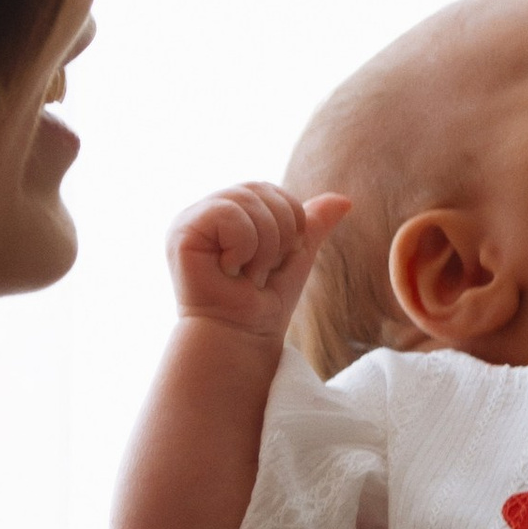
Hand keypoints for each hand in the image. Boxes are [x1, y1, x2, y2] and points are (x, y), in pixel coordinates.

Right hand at [168, 181, 349, 337]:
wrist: (242, 337)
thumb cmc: (263, 303)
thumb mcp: (296, 257)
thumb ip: (312, 224)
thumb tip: (346, 199)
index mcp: (229, 210)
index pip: (271, 190)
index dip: (289, 223)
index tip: (273, 262)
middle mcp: (206, 210)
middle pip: (261, 191)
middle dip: (278, 236)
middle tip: (259, 272)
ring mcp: (190, 220)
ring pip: (247, 202)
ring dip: (262, 247)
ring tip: (245, 274)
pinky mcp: (181, 233)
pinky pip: (228, 215)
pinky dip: (243, 248)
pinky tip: (228, 272)